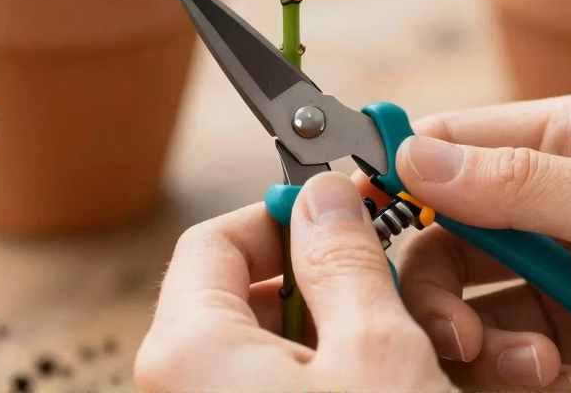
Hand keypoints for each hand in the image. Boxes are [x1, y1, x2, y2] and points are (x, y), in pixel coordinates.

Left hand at [133, 172, 456, 391]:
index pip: (215, 239)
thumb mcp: (377, 352)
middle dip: (315, 279)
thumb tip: (325, 197)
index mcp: (188, 348)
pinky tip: (375, 383)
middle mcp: (178, 383)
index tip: (341, 213)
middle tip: (382, 286)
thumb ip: (345, 261)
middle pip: (237, 292)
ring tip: (393, 347)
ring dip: (328, 330)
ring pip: (258, 344)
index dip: (284, 214)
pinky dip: (321, 373)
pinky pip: (268, 384)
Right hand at [388, 91, 570, 391]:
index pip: (460, 143)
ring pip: (473, 301)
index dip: (403, 169)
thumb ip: (519, 185)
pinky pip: (512, 355)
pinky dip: (520, 374)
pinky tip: (564, 382)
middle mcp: (564, 206)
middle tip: (450, 325)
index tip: (353, 206)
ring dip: (482, 337)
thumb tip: (414, 155)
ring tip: (530, 365)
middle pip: (450, 235)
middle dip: (437, 281)